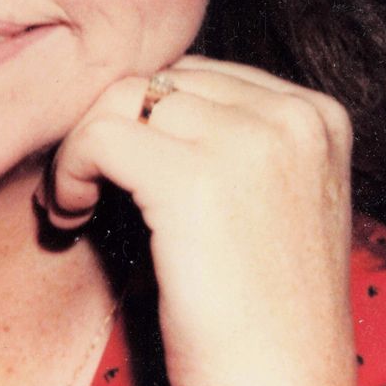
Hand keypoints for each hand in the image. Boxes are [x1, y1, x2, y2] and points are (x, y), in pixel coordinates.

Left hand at [37, 55, 357, 385]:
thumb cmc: (264, 311)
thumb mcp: (272, 198)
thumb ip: (230, 136)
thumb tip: (141, 97)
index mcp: (317, 116)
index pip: (200, 74)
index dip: (148, 118)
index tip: (122, 164)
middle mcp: (292, 117)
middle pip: (160, 81)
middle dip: (112, 126)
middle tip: (87, 183)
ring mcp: (250, 144)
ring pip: (123, 100)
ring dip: (84, 146)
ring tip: (77, 201)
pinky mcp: (194, 182)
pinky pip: (99, 137)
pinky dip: (68, 169)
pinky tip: (71, 213)